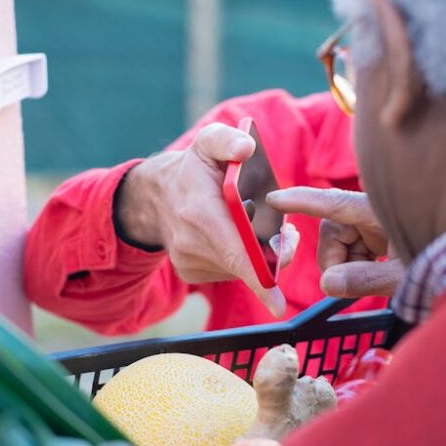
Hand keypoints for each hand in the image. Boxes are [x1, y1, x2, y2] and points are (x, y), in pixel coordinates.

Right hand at [116, 123, 287, 316]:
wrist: (156, 196)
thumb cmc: (193, 168)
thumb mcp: (209, 143)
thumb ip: (228, 140)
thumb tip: (246, 148)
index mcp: (200, 212)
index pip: (236, 252)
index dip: (259, 277)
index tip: (277, 305)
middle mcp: (191, 243)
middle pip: (247, 263)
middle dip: (275, 253)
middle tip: (289, 233)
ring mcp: (189, 263)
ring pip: (240, 269)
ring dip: (260, 256)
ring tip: (264, 230)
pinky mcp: (190, 273)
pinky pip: (229, 272)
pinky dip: (242, 260)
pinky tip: (242, 241)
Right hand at [266, 187, 403, 298]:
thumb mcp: (405, 274)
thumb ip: (365, 280)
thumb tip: (327, 284)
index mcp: (378, 212)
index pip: (332, 204)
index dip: (301, 202)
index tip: (274, 199)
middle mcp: (374, 213)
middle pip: (332, 233)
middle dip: (335, 261)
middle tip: (350, 285)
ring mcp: (377, 222)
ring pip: (341, 244)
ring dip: (349, 266)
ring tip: (377, 278)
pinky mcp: (381, 233)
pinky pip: (355, 248)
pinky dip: (359, 265)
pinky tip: (380, 273)